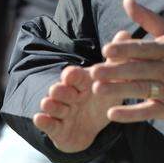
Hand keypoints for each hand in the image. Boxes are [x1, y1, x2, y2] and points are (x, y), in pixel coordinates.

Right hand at [32, 31, 131, 152]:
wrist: (91, 128)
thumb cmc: (101, 99)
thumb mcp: (111, 82)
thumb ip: (116, 61)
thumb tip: (124, 32)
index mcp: (81, 82)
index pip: (75, 76)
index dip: (72, 76)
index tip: (71, 74)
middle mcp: (68, 95)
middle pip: (62, 90)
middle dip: (59, 90)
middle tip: (56, 89)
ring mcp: (61, 111)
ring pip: (53, 106)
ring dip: (50, 105)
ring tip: (47, 103)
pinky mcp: (57, 129)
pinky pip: (50, 125)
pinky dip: (44, 122)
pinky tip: (39, 119)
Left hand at [90, 0, 163, 122]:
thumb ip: (147, 17)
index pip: (143, 49)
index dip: (125, 50)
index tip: (107, 50)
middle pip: (138, 70)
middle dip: (116, 71)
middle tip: (93, 72)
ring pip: (141, 89)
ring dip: (119, 90)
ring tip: (98, 90)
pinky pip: (148, 111)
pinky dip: (130, 114)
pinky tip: (112, 114)